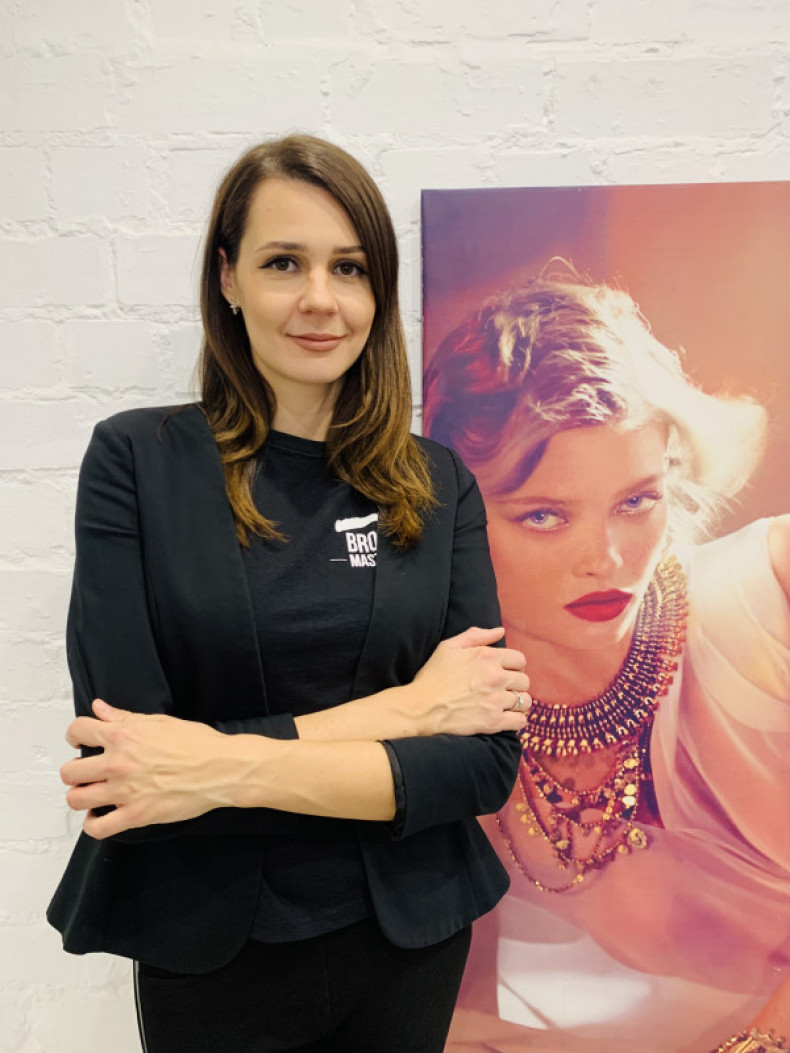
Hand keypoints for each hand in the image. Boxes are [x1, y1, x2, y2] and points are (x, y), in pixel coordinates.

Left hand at [61, 699, 240, 838]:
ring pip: (76, 799)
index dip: (75, 735)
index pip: (79, 730)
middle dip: (74, 771)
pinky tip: (99, 816)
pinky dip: (93, 824)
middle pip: (70, 771)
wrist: (221, 769)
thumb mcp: (160, 722)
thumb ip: (125, 716)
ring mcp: (125, 791)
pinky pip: (98, 828)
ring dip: (80, 796)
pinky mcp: (136, 815)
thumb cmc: (198, 744)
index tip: (80, 740)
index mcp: (124, 735)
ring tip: (91, 794)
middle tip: (86, 772)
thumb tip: (101, 708)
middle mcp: (119, 763)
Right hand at [406, 626, 530, 735]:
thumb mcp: (449, 647)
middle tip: (504, 689)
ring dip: (518, 702)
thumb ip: (476, 635)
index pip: (520, 660)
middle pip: (524, 680)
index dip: (514, 666)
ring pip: (524, 701)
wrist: (420, 707)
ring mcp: (495, 700)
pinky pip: (520, 721)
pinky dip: (517, 720)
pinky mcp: (493, 721)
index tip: (506, 673)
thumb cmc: (432, 676)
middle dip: (516, 684)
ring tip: (506, 704)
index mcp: (487, 656)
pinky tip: (508, 718)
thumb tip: (500, 631)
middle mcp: (495, 677)